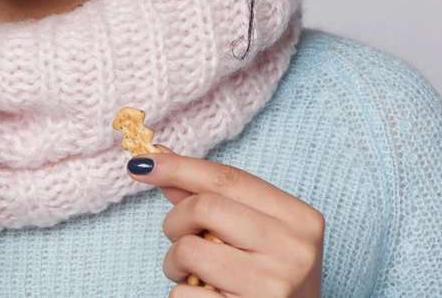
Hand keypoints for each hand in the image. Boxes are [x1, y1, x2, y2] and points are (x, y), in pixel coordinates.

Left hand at [128, 145, 323, 296]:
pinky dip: (182, 292)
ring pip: (188, 250)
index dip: (179, 167)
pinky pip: (183, 294)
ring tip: (195, 274)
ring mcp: (273, 285)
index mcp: (299, 218)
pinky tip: (205, 296)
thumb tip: (160, 158)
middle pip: (204, 207)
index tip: (143, 163)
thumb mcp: (252, 231)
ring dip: (175, 262)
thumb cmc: (268, 276)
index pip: (227, 179)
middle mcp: (293, 249)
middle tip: (180, 236)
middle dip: (176, 220)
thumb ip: (209, 196)